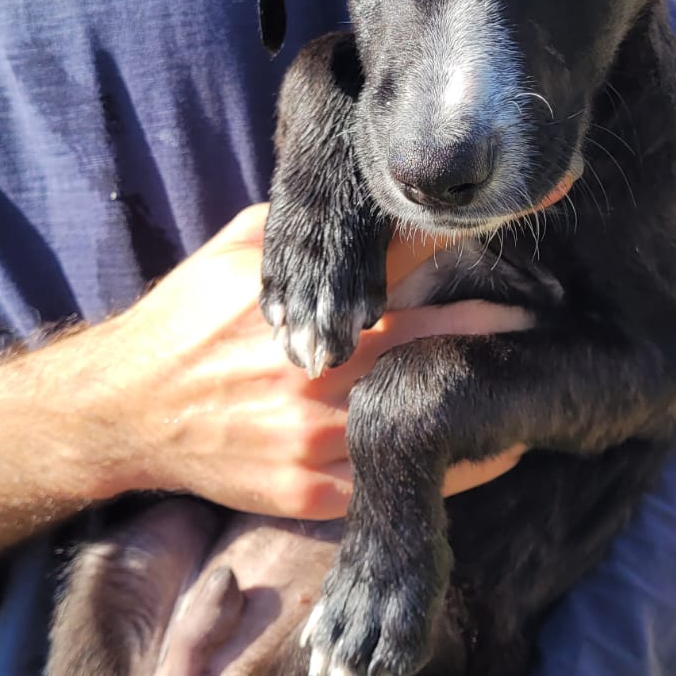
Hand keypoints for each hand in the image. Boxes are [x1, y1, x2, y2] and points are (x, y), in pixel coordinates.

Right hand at [0, 204, 527, 567]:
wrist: (125, 412)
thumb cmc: (188, 318)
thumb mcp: (242, 248)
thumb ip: (313, 228)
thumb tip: (373, 187)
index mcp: (305, 292)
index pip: (410, 245)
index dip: (479, 220)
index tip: (542, 195)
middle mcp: (317, 361)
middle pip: (441, 331)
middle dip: (504, 319)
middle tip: (551, 309)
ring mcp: (315, 431)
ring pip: (429, 412)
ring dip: (489, 395)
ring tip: (536, 377)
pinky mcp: (310, 489)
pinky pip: (403, 479)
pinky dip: (459, 466)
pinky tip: (493, 444)